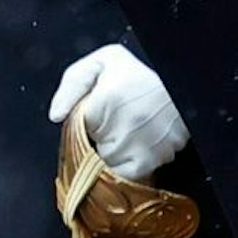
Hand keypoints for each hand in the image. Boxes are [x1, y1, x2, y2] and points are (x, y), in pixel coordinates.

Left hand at [48, 43, 187, 181]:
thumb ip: (74, 83)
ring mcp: (142, 143)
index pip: (78, 125)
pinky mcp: (155, 158)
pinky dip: (129, 165)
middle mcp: (127, 122)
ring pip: (108, 161)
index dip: (86, 120)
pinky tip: (136, 147)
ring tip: (127, 133)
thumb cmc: (140, 74)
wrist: (180, 84)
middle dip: (99, 136)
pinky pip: (127, 174)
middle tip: (114, 121)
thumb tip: (56, 115)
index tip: (97, 113)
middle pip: (92, 146)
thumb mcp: (103, 63)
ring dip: (113, 152)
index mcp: (110, 96)